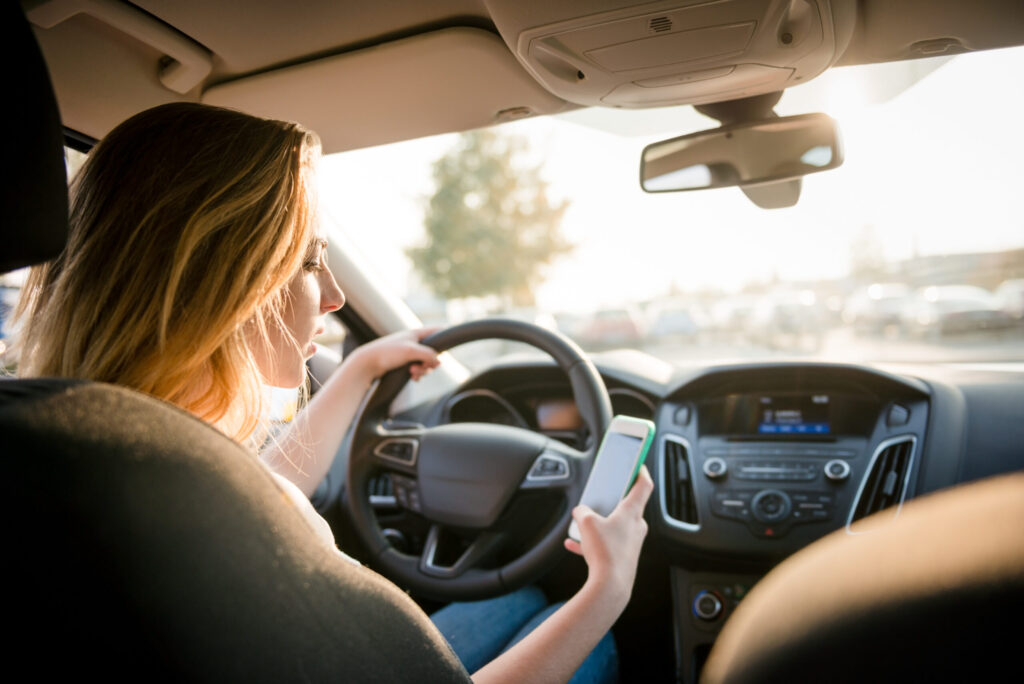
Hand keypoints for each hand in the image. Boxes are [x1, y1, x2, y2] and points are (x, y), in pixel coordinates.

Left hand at [347, 328, 440, 381]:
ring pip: (426, 364)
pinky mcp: (403, 364)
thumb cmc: (387, 353)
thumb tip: (439, 361)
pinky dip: (417, 375)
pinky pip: (418, 370)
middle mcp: (414, 342)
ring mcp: (409, 353)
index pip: (437, 331)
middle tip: (423, 367)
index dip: (446, 335)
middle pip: (434, 352)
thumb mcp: (411, 351)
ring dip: (422, 370)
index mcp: (416, 334)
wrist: (367, 363)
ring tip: (412, 373)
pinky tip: (412, 377)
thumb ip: (429, 354)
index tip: (453, 342)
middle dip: (430, 363)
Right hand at [563, 466, 652, 608]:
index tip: (638, 464)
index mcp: (632, 512)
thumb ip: (582, 511)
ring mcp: (630, 543)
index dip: (641, 471)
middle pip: (628, 506)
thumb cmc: (605, 553)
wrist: (610, 587)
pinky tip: (574, 544)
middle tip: (603, 495)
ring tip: (582, 523)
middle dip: (613, 500)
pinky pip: (606, 544)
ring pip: (615, 526)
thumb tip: (581, 512)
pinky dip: (592, 542)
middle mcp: (636, 527)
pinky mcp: (623, 558)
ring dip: (599, 523)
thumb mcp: (586, 523)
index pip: (643, 485)